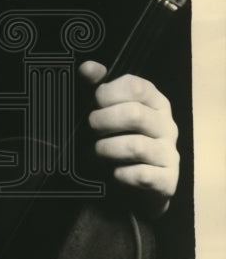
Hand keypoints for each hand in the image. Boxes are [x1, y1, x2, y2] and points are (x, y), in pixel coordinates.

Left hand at [79, 61, 178, 216]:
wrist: (129, 190)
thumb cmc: (116, 142)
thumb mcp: (106, 112)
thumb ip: (96, 87)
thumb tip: (88, 68)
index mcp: (154, 102)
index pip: (136, 86)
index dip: (108, 93)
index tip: (94, 102)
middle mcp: (166, 125)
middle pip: (134, 114)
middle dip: (102, 122)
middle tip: (90, 130)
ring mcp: (169, 153)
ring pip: (135, 146)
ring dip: (106, 149)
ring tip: (96, 153)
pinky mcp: (167, 181)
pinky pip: (141, 175)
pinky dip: (120, 175)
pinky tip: (113, 173)